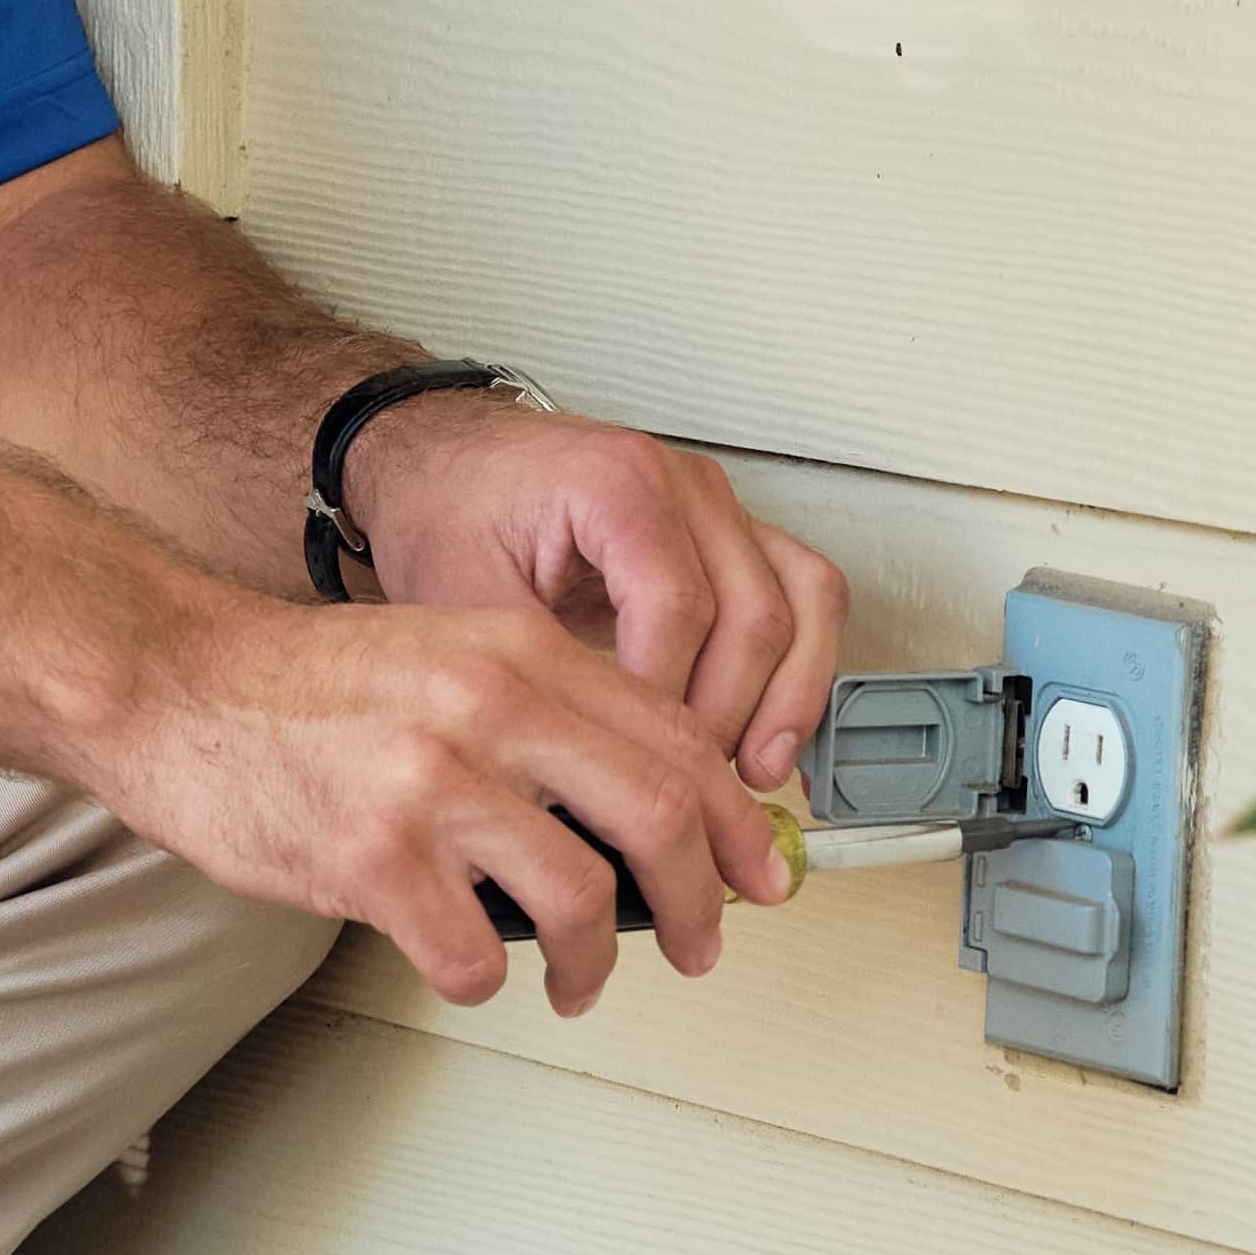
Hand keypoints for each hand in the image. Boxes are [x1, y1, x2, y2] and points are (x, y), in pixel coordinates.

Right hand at [80, 580, 807, 1018]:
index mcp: (517, 652)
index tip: (757, 872)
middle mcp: (486, 709)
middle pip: (658, 817)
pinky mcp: (371, 861)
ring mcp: (429, 786)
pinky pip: (474, 955)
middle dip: (701, 903)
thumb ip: (544, 709)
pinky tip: (471, 967)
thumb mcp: (445, 652)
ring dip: (597, 964)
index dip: (736, 823)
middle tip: (703, 944)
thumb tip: (647, 804)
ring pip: (581, 900)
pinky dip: (488, 979)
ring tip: (579, 981)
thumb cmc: (298, 684)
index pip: (677, 739)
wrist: (171, 686)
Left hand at [337, 391, 846, 784]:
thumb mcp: (461, 596)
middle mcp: (685, 486)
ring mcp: (720, 505)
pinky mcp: (734, 533)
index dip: (664, 702)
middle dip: (727, 718)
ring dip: (788, 698)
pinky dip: (804, 666)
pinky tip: (774, 735)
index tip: (632, 766)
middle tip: (691, 792)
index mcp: (617, 485)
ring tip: (754, 777)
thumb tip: (577, 771)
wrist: (448, 462)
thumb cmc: (449, 511)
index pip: (677, 608)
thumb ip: (527, 673)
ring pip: (805, 600)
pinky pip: (807, 592)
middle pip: (753, 613)